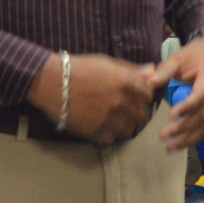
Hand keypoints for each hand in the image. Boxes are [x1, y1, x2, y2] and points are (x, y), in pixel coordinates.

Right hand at [30, 51, 162, 145]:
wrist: (51, 82)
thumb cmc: (79, 69)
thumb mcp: (107, 63)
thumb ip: (131, 70)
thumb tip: (152, 70)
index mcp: (126, 83)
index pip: (148, 95)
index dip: (144, 97)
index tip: (138, 98)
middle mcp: (120, 102)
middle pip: (142, 115)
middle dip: (137, 113)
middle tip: (128, 112)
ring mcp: (109, 119)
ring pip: (128, 130)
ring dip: (124, 126)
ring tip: (115, 120)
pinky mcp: (95, 132)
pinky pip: (111, 139)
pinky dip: (108, 134)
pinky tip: (101, 126)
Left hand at [157, 37, 203, 149]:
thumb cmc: (194, 55)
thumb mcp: (179, 57)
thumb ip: (165, 70)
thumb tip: (149, 82)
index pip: (201, 95)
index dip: (188, 106)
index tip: (171, 114)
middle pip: (203, 115)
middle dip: (183, 127)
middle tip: (163, 135)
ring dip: (188, 139)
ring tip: (169, 148)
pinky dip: (193, 139)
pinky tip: (179, 146)